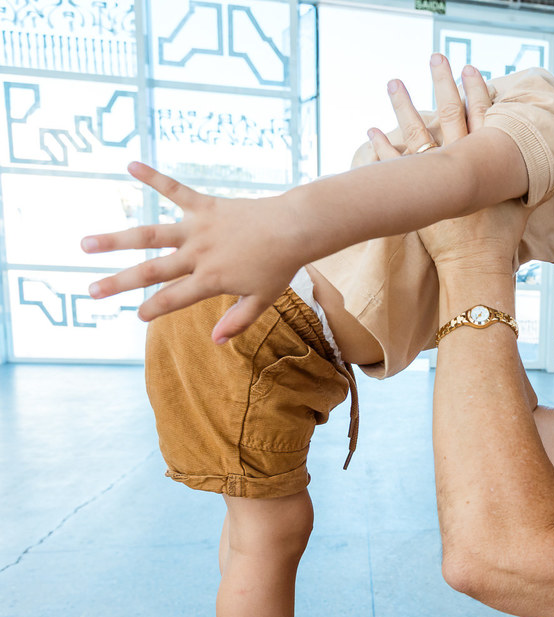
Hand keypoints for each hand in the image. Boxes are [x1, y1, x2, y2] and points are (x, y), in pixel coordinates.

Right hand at [81, 165, 308, 343]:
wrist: (294, 229)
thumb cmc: (279, 266)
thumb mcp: (263, 299)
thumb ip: (238, 320)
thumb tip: (216, 341)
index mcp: (211, 279)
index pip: (174, 298)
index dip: (155, 309)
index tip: (138, 315)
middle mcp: (198, 254)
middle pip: (151, 270)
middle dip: (119, 282)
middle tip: (91, 290)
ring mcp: (198, 228)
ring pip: (150, 234)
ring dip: (116, 238)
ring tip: (86, 244)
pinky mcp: (204, 205)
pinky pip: (175, 189)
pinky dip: (153, 177)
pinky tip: (130, 164)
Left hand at [398, 59, 530, 274]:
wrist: (475, 263)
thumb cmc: (501, 239)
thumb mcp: (525, 207)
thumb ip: (537, 185)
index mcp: (484, 162)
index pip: (481, 117)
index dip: (477, 92)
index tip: (471, 70)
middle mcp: (458, 162)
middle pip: (448, 114)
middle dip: (442, 84)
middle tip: (436, 58)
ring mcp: (434, 177)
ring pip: (415, 132)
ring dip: (403, 105)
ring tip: (393, 82)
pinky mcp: (414, 194)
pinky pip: (392, 165)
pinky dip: (381, 147)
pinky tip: (372, 129)